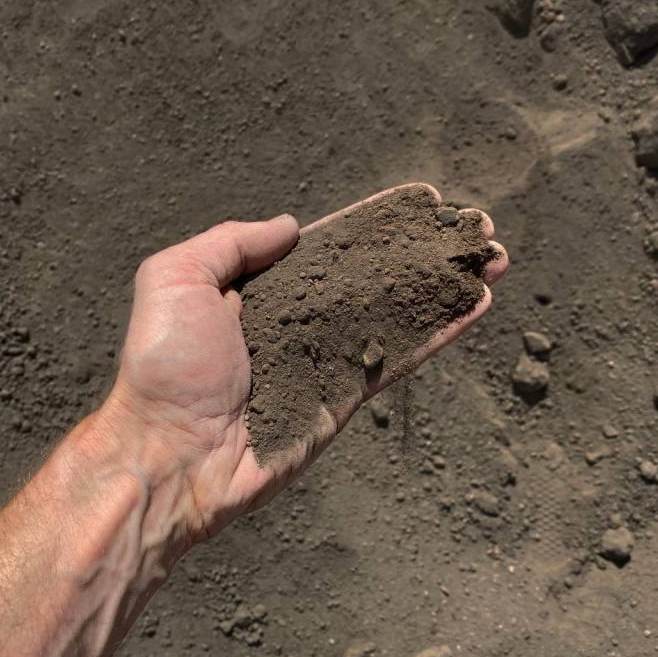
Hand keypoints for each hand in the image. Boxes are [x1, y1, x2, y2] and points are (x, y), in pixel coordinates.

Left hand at [98, 186, 507, 549]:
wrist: (171, 453)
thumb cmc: (165, 364)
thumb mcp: (175, 277)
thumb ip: (231, 242)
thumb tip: (292, 227)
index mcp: (263, 290)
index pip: (333, 248)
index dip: (378, 225)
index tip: (422, 203)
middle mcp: (301, 321)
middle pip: (377, 278)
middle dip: (424, 254)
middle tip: (474, 230)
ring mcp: (327, 360)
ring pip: (398, 315)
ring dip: (445, 288)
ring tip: (492, 259)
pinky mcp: (345, 398)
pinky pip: (398, 359)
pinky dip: (438, 333)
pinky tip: (475, 306)